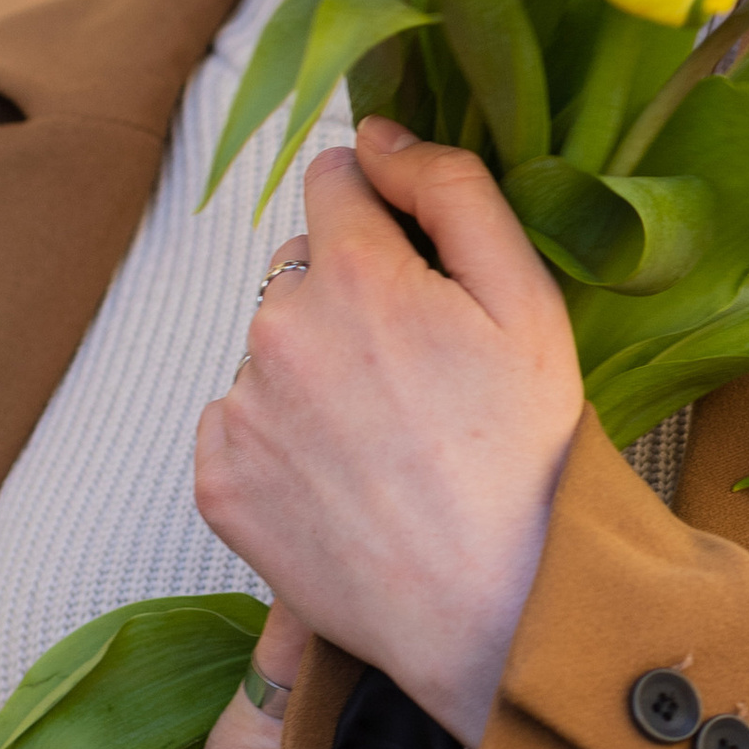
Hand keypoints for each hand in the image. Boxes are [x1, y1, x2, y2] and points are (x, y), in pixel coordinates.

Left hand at [194, 121, 583, 748]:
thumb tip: (377, 134)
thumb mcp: (529, 303)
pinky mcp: (218, 484)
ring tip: (390, 445)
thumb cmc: (528, 460)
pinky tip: (346, 484)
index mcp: (352, 271)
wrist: (495, 615)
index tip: (424, 275)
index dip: (385, 215)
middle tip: (422, 380)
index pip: (334, 176)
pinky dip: (281, 444)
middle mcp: (275, 329)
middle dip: (350, 298)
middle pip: (301, 267)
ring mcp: (240, 411)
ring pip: (272, 351)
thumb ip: (454, 190)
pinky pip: (239, 426)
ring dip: (316, 374)